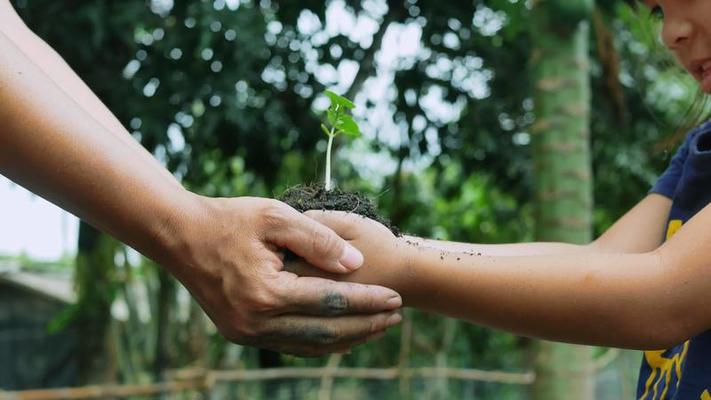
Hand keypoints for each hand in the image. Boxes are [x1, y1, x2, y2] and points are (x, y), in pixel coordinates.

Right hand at [164, 195, 402, 356]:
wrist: (179, 236)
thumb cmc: (229, 219)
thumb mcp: (275, 216)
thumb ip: (318, 239)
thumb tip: (356, 261)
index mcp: (266, 292)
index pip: (331, 301)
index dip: (367, 300)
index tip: (396, 297)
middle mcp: (255, 321)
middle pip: (325, 331)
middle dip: (365, 325)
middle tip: (396, 317)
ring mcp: (246, 332)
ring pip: (310, 345)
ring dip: (347, 338)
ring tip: (377, 328)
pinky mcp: (241, 334)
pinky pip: (290, 344)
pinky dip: (320, 342)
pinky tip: (342, 335)